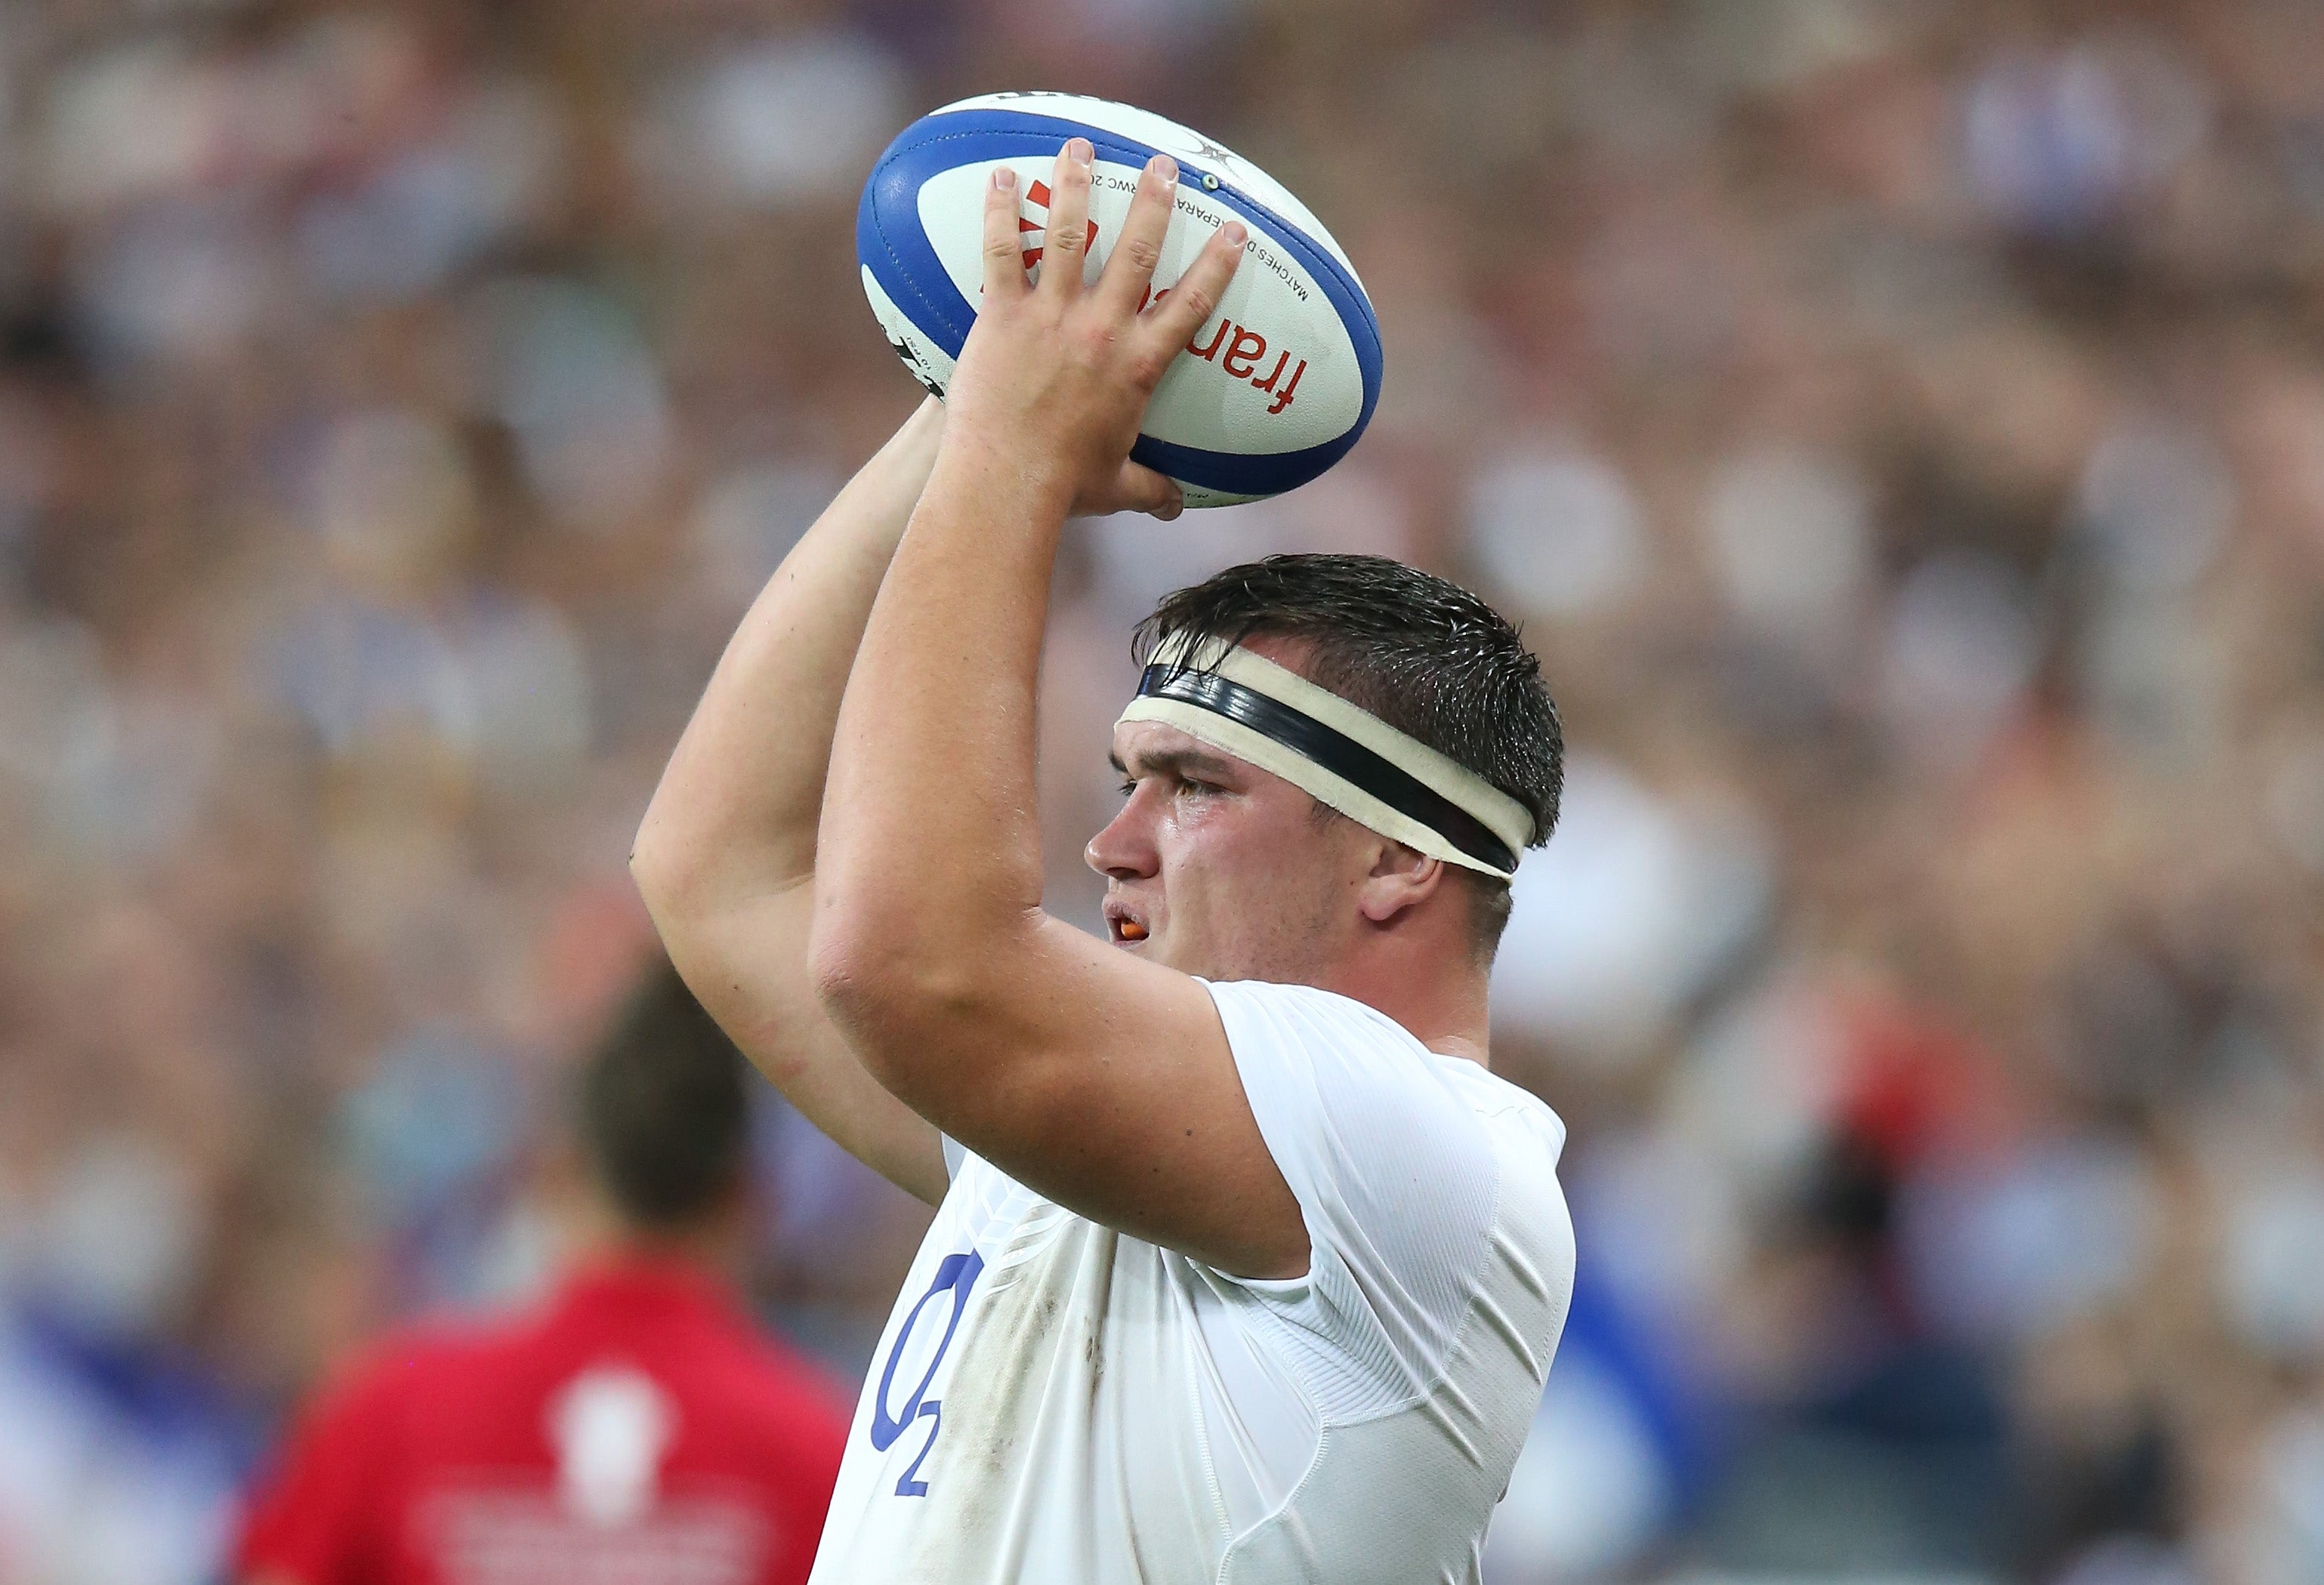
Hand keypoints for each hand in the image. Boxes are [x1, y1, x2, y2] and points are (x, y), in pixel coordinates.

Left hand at [942, 138, 1245, 521]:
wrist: (1007, 483)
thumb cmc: (1063, 488)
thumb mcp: (1116, 488)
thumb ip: (1151, 489)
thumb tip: (1174, 508)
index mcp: (1138, 366)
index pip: (1190, 306)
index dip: (1216, 265)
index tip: (1233, 230)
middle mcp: (1101, 329)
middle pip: (1136, 251)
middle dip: (1153, 201)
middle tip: (1162, 164)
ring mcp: (1051, 316)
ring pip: (1070, 234)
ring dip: (1076, 184)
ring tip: (1080, 146)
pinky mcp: (1003, 316)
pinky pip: (1003, 252)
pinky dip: (1002, 211)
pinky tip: (1002, 175)